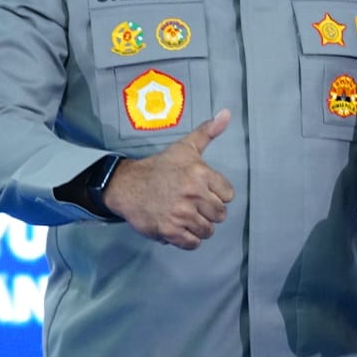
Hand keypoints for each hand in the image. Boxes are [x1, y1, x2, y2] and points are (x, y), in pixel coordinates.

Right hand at [104, 109, 234, 248]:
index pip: (228, 195)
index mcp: (200, 174)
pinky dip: (189, 239)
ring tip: (187, 216)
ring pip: (208, 231)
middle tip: (194, 205)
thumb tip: (227, 113)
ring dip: (199, 226)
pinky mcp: (169, 231)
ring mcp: (181, 214)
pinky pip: (193, 243)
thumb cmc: (160, 167)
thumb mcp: (186, 147)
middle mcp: (193, 194)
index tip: (204, 191)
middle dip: (209, 212)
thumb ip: (208, 132)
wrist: (127, 185)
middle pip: (220, 215)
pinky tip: (180, 228)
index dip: (217, 194)